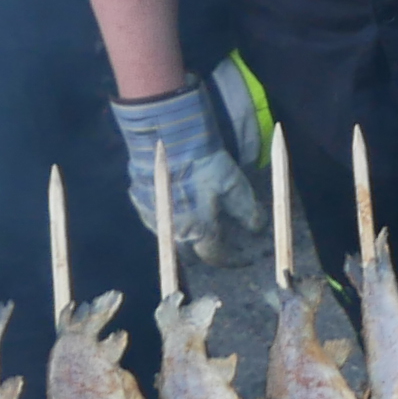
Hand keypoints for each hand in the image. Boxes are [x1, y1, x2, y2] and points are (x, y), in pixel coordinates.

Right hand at [114, 87, 263, 265]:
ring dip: (184, 235)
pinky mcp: (140, 202)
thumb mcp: (236, 186)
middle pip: (190, 253)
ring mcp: (154, 218)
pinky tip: (176, 205)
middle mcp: (174, 232)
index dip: (232, 260)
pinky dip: (169, 218)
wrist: (170, 139)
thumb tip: (257, 229)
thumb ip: (248, 212)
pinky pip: (156, 218)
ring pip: (171, 237)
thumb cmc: (206, 164)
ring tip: (196, 225)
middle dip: (204, 251)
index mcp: (199, 231)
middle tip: (217, 243)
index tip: (244, 258)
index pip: (216, 257)